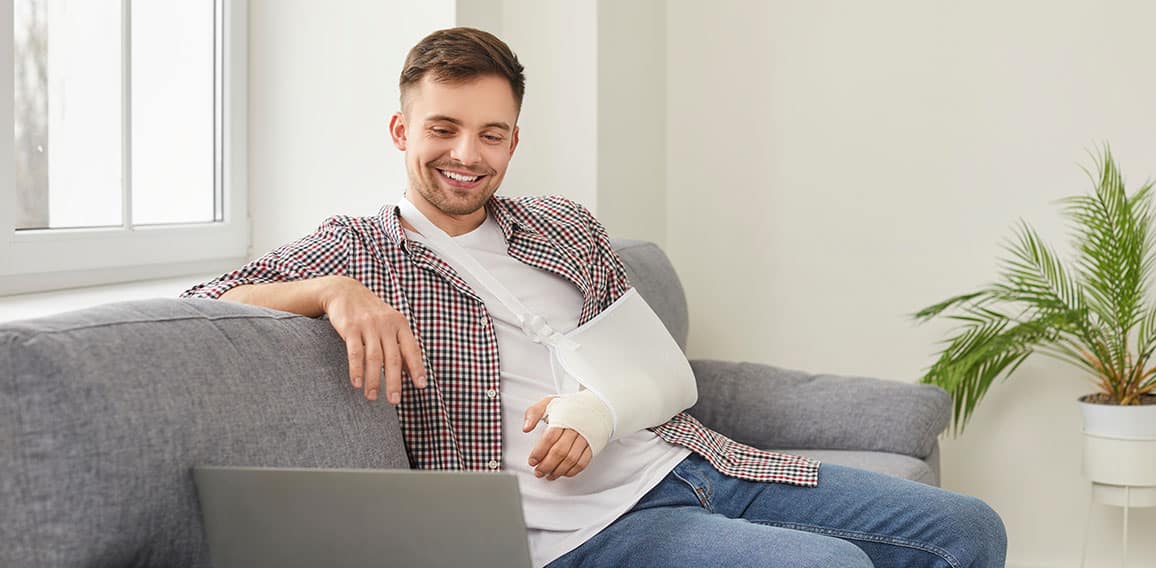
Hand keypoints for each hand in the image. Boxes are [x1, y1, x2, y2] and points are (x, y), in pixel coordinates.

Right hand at [321, 275, 426, 403]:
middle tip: (394, 401)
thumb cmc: (371, 312)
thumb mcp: (390, 323)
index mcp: (400, 324)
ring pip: (374, 358)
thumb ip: (401, 344)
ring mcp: (369, 325)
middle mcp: (387, 324)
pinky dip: (356, 369)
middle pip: (394, 358)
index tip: (421, 386)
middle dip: (394, 382)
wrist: (345, 291)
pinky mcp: (350, 327)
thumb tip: (413, 372)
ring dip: (373, 380)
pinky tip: (356, 383)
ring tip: (372, 397)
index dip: (417, 369)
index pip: (412, 349)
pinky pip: (355, 352)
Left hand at [523, 396, 592, 480]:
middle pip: (560, 452)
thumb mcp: (548, 403)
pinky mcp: (593, 445)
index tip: (532, 461)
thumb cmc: (569, 406)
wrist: (594, 404)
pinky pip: (583, 462)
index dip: (539, 452)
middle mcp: (576, 428)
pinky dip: (572, 471)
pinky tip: (563, 472)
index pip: (549, 438)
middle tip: (538, 471)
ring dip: (558, 471)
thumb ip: (533, 413)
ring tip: (548, 475)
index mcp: (563, 418)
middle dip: (546, 465)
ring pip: (571, 460)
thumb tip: (526, 428)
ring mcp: (586, 438)